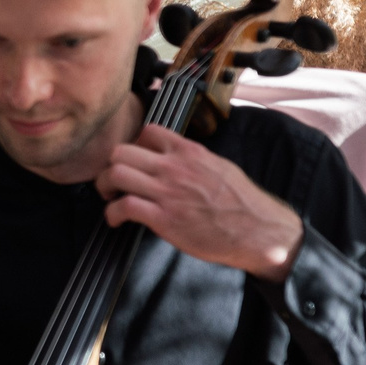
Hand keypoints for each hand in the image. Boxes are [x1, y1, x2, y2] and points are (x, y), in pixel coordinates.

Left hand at [99, 123, 302, 279]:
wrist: (260, 232)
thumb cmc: (243, 203)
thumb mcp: (220, 167)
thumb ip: (193, 159)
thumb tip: (175, 157)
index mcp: (190, 153)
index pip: (148, 132)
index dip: (134, 146)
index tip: (134, 162)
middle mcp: (175, 167)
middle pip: (121, 151)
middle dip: (110, 166)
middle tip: (112, 181)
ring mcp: (168, 192)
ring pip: (115, 174)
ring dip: (104, 186)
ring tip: (110, 198)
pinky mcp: (164, 219)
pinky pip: (123, 206)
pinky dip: (111, 213)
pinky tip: (116, 220)